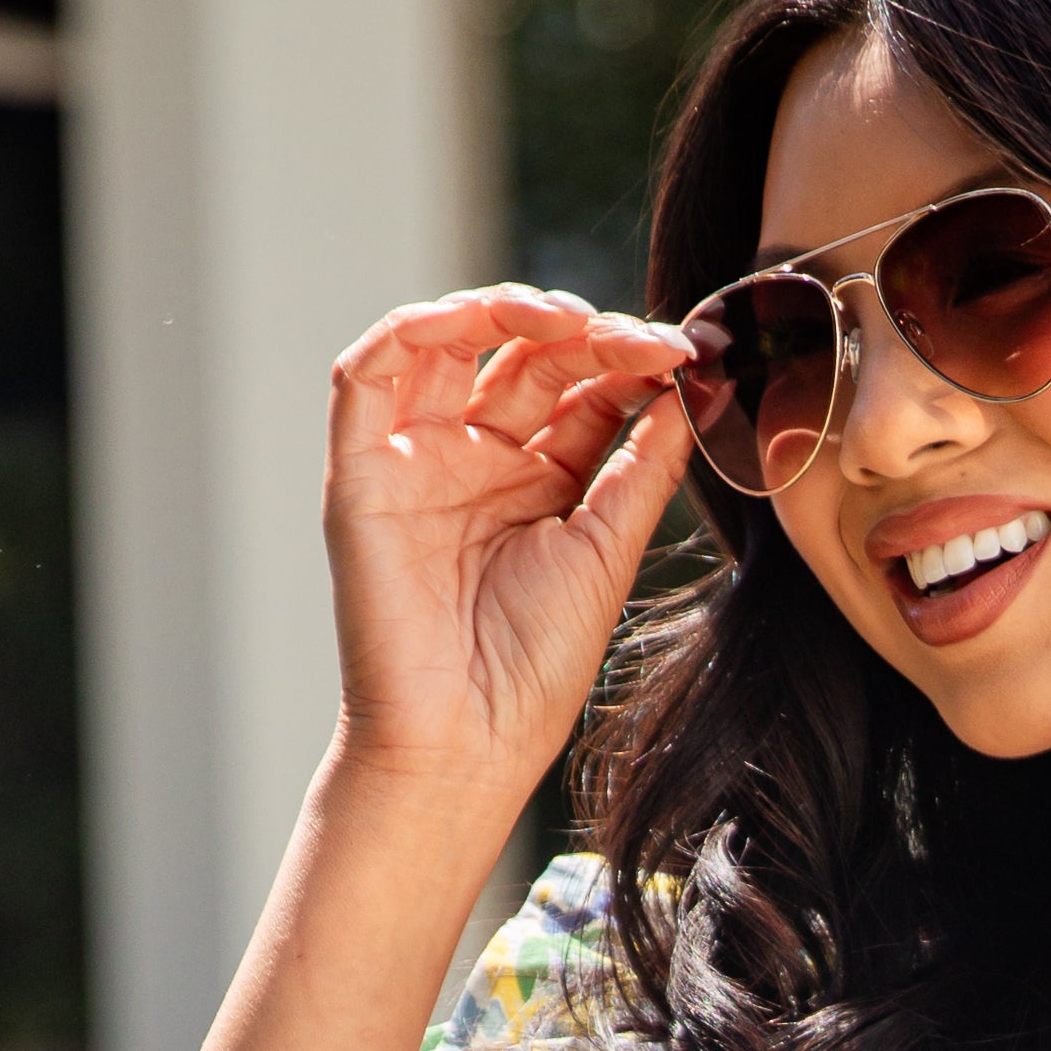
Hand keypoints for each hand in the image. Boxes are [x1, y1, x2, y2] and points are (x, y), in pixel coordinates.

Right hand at [321, 286, 695, 812]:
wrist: (467, 740)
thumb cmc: (536, 669)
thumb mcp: (607, 551)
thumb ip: (643, 468)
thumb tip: (689, 388)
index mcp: (539, 483)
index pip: (582, 389)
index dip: (629, 360)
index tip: (684, 352)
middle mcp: (476, 461)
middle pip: (523, 357)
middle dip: (582, 333)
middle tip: (637, 339)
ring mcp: (417, 462)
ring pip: (445, 345)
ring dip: (501, 310)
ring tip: (567, 319)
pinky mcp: (361, 474)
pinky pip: (366, 375)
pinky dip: (412, 329)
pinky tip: (476, 318)